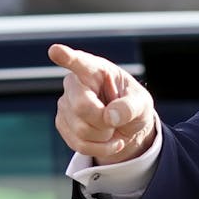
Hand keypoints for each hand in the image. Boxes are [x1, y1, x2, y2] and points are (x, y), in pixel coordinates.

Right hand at [48, 44, 155, 164]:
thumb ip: (131, 107)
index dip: (67, 57)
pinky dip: (100, 148)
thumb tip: (110, 116)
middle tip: (117, 120)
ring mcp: (65, 104)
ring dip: (105, 137)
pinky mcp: (62, 123)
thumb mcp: (142, 103)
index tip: (55, 50)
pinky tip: (108, 140)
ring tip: (113, 128)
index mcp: (96, 70)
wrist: (126, 126)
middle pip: (82, 107)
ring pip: (81, 130)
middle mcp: (75, 83)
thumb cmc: (133, 105)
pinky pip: (79, 144)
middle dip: (105, 121)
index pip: (80, 62)